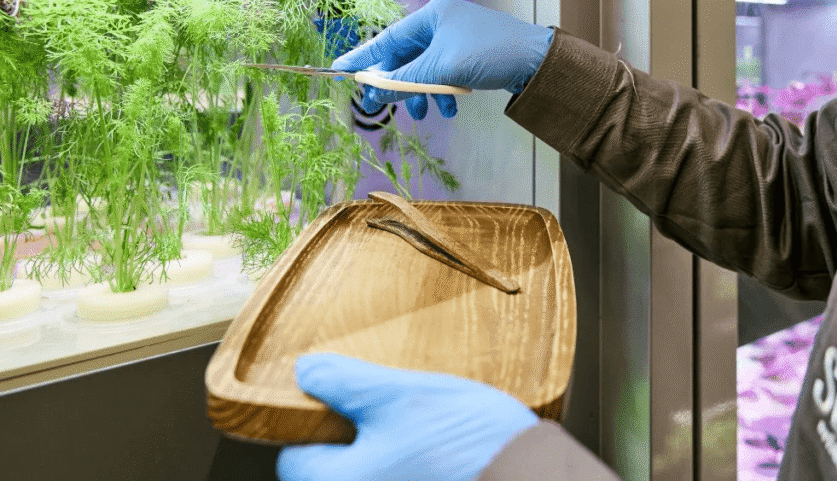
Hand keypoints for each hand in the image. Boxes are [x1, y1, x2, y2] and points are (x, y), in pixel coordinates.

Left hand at [276, 354, 539, 480]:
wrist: (533, 474)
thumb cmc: (469, 445)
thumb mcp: (401, 396)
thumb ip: (346, 383)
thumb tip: (307, 373)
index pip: (296, 458)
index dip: (317, 423)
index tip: (341, 402)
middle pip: (335, 471)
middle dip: (358, 439)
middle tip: (390, 411)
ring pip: (374, 475)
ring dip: (388, 453)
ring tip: (421, 429)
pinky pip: (402, 479)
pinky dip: (413, 468)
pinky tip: (439, 451)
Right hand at [331, 0, 553, 119]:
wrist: (535, 62)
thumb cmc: (490, 54)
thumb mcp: (442, 69)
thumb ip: (406, 79)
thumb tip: (376, 87)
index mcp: (431, 15)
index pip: (387, 37)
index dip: (363, 57)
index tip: (340, 71)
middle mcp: (441, 24)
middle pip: (404, 57)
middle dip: (397, 84)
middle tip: (381, 105)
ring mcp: (455, 40)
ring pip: (423, 71)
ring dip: (421, 94)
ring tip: (423, 112)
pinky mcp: (468, 57)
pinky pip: (443, 76)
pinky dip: (442, 93)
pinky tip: (451, 108)